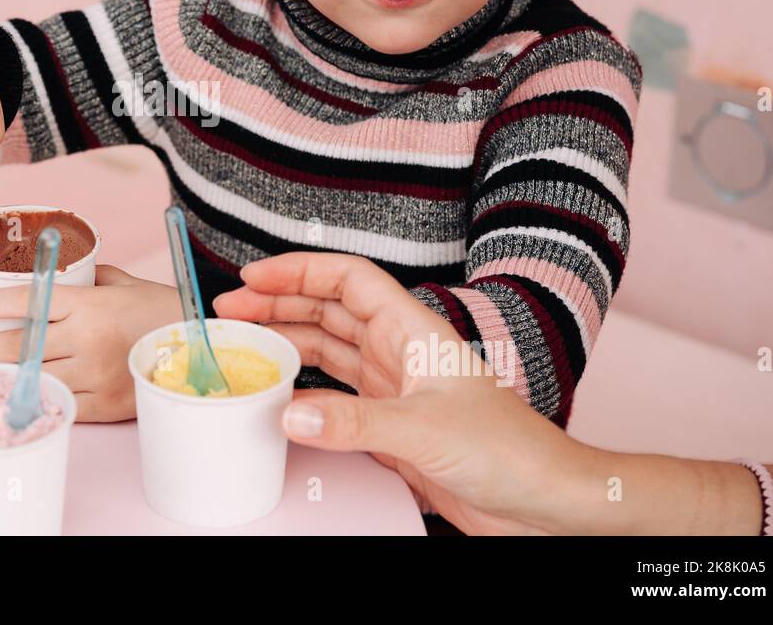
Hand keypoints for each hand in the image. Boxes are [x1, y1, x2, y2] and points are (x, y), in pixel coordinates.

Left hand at [0, 265, 180, 421]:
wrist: (203, 346)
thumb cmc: (163, 309)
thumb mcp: (125, 283)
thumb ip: (90, 279)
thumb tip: (62, 273)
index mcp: (90, 304)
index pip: (29, 302)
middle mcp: (86, 339)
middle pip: (21, 346)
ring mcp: (94, 374)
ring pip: (35, 377)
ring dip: (4, 374)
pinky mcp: (104, 403)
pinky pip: (61, 401)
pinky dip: (38, 396)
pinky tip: (21, 392)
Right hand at [213, 252, 585, 534]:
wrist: (542, 500)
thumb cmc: (511, 450)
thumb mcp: (425, 430)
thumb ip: (354, 422)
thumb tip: (291, 412)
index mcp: (414, 330)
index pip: (347, 279)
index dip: (298, 271)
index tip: (252, 277)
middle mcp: (400, 351)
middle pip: (327, 311)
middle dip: (278, 304)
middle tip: (230, 310)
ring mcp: (393, 388)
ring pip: (326, 351)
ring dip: (285, 343)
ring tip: (242, 343)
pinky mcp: (390, 425)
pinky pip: (333, 397)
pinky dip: (302, 392)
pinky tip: (278, 396)